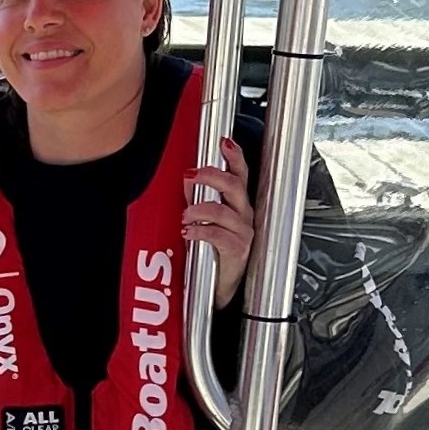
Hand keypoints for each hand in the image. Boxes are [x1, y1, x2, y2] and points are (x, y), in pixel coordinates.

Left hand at [182, 136, 253, 302]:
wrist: (222, 287)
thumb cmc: (214, 252)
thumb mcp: (207, 221)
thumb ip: (198, 199)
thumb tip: (187, 179)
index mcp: (238, 205)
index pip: (240, 175)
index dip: (235, 157)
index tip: (224, 142)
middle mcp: (244, 215)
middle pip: (234, 186)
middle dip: (212, 176)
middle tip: (191, 174)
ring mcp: (242, 233)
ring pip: (223, 211)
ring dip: (200, 208)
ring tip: (185, 214)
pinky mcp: (236, 251)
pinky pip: (218, 235)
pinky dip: (200, 231)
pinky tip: (188, 232)